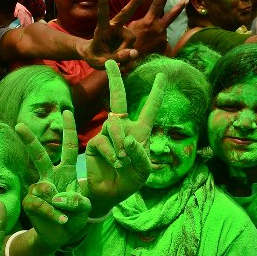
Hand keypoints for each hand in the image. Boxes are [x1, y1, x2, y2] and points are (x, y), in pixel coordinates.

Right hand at [16, 111, 91, 249]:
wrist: (60, 236)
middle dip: (29, 140)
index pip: (68, 147)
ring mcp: (38, 190)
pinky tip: (61, 220)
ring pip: (44, 188)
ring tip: (66, 215)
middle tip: (19, 124)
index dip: (69, 130)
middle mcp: (50, 177)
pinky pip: (39, 203)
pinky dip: (52, 213)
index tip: (66, 111)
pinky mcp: (30, 203)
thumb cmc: (74, 217)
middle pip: (39, 155)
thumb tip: (56, 197)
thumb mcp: (85, 208)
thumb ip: (77, 200)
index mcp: (66, 172)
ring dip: (59, 204)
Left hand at [78, 0, 146, 69]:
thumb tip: (134, 52)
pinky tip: (123, 62)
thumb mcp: (101, 61)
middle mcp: (113, 26)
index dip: (102, 2)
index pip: (102, 14)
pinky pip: (132, 45)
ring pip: (131, 38)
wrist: (95, 56)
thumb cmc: (94, 56)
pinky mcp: (126, 37)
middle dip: (135, 1)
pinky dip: (129, 55)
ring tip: (117, 63)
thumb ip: (116, 58)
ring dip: (126, 51)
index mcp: (102, 28)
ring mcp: (121, 31)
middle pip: (126, 13)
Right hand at [85, 60, 164, 213]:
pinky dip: (113, 153)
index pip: (150, 108)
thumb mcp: (144, 171)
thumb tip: (128, 139)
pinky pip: (103, 141)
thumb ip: (140, 155)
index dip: (156, 93)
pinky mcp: (95, 144)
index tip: (161, 75)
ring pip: (115, 125)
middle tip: (111, 61)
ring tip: (124, 161)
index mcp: (140, 132)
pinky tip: (116, 162)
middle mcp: (123, 129)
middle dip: (114, 79)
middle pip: (118, 99)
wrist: (110, 194)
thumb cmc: (131, 180)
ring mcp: (107, 135)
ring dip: (122, 143)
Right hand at [126, 0, 186, 56]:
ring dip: (156, 35)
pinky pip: (161, 44)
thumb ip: (141, 23)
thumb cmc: (126, 44)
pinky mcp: (163, 48)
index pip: (157, 4)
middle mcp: (159, 28)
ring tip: (146, 43)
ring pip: (162, 32)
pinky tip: (148, 50)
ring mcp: (162, 39)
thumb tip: (146, 22)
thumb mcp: (130, 29)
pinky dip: (155, 45)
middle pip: (171, 15)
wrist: (130, 61)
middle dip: (179, 7)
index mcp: (149, 21)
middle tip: (185, 0)